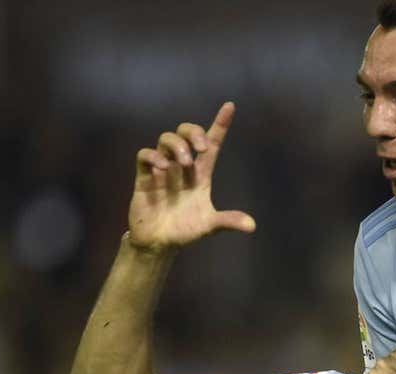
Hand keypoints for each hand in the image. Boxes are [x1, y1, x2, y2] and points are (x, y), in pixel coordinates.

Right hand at [129, 102, 254, 250]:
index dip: (220, 124)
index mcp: (201, 174)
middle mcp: (182, 167)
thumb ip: (228, 221)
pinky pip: (144, 155)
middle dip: (194, 132)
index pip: (213, 143)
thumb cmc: (185, 230)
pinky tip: (162, 168)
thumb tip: (252, 226)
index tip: (230, 106)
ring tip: (183, 163)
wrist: (159, 244)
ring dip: (177, 145)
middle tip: (202, 147)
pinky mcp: (144, 178)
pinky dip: (152, 156)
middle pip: (186, 133)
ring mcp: (162, 170)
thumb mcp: (209, 226)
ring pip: (166, 139)